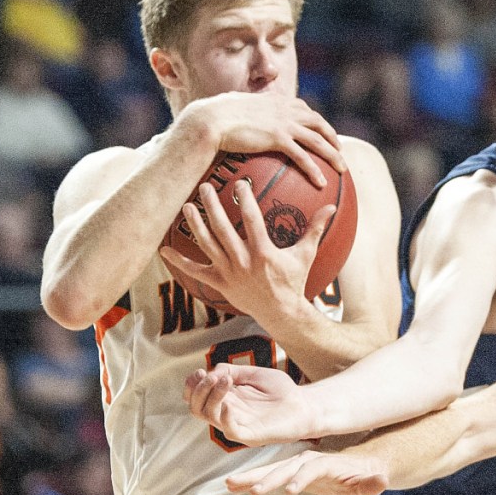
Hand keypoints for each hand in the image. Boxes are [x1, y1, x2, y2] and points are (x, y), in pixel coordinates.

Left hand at [160, 179, 334, 316]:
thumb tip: (331, 207)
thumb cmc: (294, 281)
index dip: (246, 201)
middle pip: (223, 229)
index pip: (252, 221)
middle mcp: (243, 262)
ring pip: (207, 245)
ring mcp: (228, 273)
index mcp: (263, 253)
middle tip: (205, 185)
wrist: (282, 313)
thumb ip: (316, 229)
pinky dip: (179, 261)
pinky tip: (164, 249)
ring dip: (195, 225)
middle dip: (212, 206)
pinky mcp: (219, 283)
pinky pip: (195, 271)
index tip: (240, 182)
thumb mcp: (307, 255)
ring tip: (186, 206)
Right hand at [178, 92, 344, 185]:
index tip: (323, 130)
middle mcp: (284, 109)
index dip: (316, 119)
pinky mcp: (278, 138)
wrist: (209, 119)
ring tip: (342, 169)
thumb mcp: (234, 106)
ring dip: (333, 155)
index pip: (303, 108)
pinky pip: (303, 156)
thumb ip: (244, 110)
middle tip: (340, 150)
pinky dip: (314, 169)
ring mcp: (283, 123)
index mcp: (275, 100)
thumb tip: (239, 115)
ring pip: (318, 140)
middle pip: (318, 122)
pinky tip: (321, 182)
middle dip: (332, 136)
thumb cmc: (214, 115)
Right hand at [184, 364, 314, 445]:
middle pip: (196, 407)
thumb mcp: (254, 374)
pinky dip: (223, 417)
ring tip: (225, 380)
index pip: (196, 397)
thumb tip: (213, 372)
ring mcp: (237, 425)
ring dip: (211, 396)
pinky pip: (229, 430)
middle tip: (210, 375)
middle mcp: (227, 413)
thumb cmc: (282, 390)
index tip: (200, 371)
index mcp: (226, 399)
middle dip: (198, 389)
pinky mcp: (250, 436)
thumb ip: (233, 370)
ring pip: (208, 416)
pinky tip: (228, 403)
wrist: (306, 404)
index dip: (192, 385)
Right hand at [225, 449, 387, 494]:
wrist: (357, 466)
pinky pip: (267, 475)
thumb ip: (374, 484)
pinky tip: (232, 485)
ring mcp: (297, 465)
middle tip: (253, 490)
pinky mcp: (289, 473)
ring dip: (253, 476)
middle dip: (270, 478)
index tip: (291, 490)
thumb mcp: (371, 483)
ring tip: (230, 483)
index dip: (302, 478)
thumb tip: (382, 481)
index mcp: (326, 462)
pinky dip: (251, 479)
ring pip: (272, 470)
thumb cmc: (364, 478)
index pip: (312, 469)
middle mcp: (308, 460)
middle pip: (287, 468)